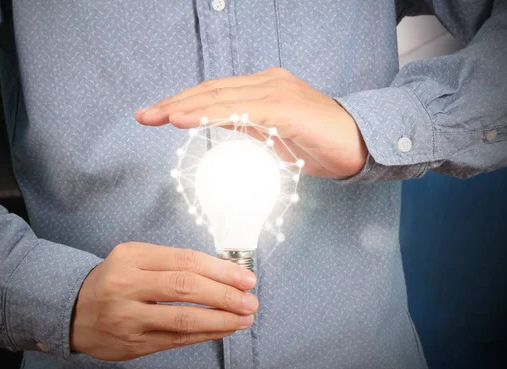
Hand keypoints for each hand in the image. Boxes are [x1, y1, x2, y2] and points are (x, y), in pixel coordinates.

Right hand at [70, 242, 257, 360]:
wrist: (73, 311)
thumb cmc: (115, 280)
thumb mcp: (135, 259)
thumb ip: (173, 262)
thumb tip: (224, 271)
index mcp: (130, 257)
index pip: (184, 260)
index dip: (220, 269)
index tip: (246, 278)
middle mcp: (126, 285)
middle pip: (185, 288)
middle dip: (224, 295)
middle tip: (251, 300)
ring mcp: (127, 317)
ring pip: (182, 319)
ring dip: (220, 319)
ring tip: (244, 318)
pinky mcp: (131, 344)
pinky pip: (175, 340)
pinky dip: (205, 335)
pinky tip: (224, 329)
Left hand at [136, 67, 367, 178]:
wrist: (361, 147)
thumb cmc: (319, 143)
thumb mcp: (273, 135)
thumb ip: (248, 127)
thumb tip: (221, 128)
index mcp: (262, 90)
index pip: (214, 93)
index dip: (184, 102)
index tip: (157, 115)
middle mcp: (266, 83)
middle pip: (210, 90)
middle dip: (174, 103)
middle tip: (144, 116)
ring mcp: (276, 92)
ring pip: (220, 96)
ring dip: (184, 107)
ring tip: (157, 117)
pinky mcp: (285, 107)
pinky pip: (240, 110)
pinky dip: (209, 114)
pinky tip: (186, 120)